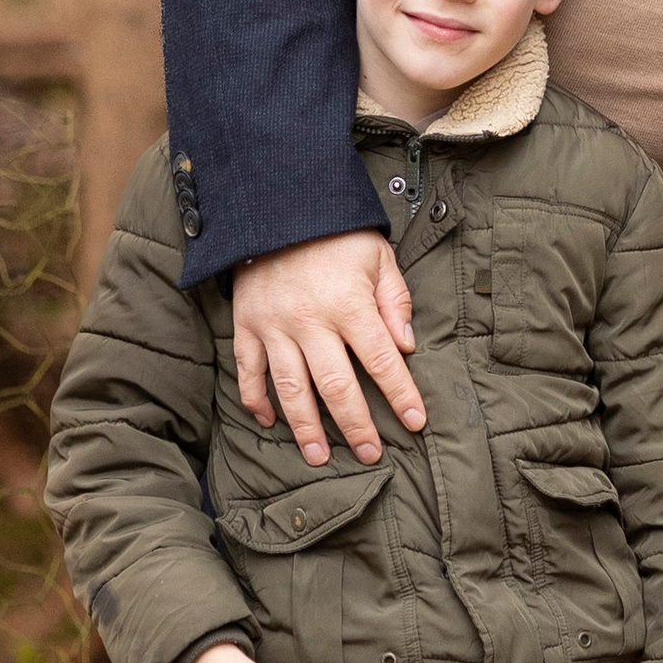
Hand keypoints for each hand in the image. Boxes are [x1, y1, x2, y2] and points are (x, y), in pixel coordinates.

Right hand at [232, 230, 423, 469]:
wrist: (275, 206)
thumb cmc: (335, 234)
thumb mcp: (378, 256)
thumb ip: (395, 301)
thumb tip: (407, 347)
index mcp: (348, 304)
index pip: (382, 360)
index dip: (400, 394)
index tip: (415, 422)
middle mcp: (310, 320)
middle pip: (336, 386)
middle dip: (356, 426)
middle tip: (370, 455)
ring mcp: (274, 326)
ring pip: (291, 388)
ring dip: (306, 427)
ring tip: (320, 456)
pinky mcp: (246, 325)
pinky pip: (249, 371)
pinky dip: (256, 400)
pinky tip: (271, 422)